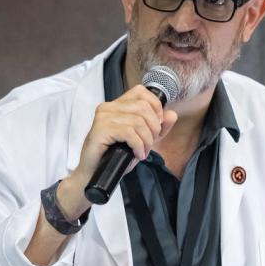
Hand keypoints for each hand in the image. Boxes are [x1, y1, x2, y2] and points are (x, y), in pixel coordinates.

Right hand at [58, 84, 177, 217]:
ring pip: (138, 121)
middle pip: (143, 107)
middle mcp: (108, 107)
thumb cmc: (114, 156)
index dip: (155, 107)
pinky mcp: (101, 129)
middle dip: (154, 128)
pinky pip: (129, 133)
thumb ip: (158, 128)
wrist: (92, 174)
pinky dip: (138, 145)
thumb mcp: (141, 140)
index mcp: (117, 105)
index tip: (156, 126)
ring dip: (146, 140)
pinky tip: (137, 154)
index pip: (141, 92)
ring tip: (142, 152)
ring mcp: (103, 117)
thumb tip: (172, 115)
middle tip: (149, 144)